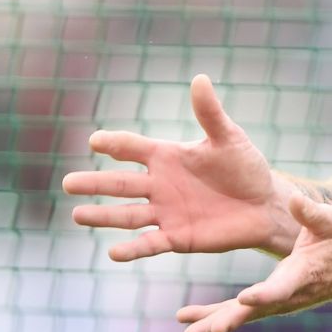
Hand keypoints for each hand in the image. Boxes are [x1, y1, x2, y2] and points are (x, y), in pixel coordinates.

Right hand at [62, 74, 293, 259]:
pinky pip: (150, 243)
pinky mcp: (177, 237)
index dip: (115, 144)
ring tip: (78, 215)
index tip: (95, 140)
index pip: (133, 148)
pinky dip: (132, 249)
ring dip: (103, 215)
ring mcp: (166, 212)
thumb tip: (200, 78)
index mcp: (167, 157)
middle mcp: (160, 185)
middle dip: (94, 183)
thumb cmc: (246, 167)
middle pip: (120, 184)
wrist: (264, 205)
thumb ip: (210, 113)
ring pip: (127, 214)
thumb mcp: (229, 138)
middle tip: (68, 183)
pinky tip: (112, 252)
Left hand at [177, 196, 331, 331]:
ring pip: (243, 316)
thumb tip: (294, 199)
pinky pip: (240, 313)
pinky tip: (193, 322)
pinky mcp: (270, 301)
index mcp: (302, 275)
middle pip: (256, 312)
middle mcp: (288, 295)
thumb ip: (311, 213)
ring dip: (214, 323)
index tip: (246, 299)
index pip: (282, 288)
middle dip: (231, 320)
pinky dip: (216, 317)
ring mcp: (278, 302)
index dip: (265, 295)